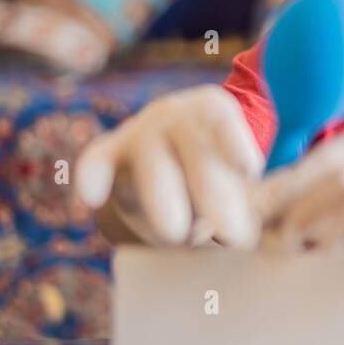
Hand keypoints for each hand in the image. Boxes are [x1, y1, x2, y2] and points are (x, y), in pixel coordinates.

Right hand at [76, 85, 262, 247]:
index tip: (250, 172)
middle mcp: (176, 114)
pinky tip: (91, 197)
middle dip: (211, 193)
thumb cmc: (217, 171)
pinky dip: (92, 175)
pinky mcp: (108, 153)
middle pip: (192, 147)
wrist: (167, 159)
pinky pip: (96, 160)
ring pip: (151, 160)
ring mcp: (140, 131)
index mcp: (214, 110)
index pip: (225, 123)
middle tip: (231, 233)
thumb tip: (248, 234)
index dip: (236, 145)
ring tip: (176, 235)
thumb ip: (252, 196)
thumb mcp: (240, 176)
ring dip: (162, 197)